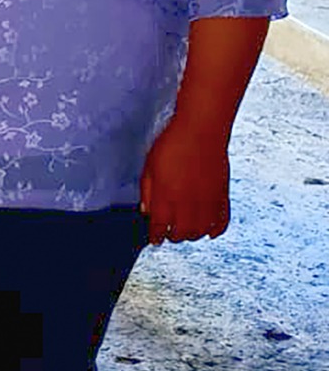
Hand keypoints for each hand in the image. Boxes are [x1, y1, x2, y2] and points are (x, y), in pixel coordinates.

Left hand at [140, 115, 231, 244]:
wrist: (202, 131)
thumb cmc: (171, 144)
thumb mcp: (149, 165)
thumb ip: (147, 191)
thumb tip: (146, 212)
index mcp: (167, 197)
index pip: (160, 226)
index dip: (156, 236)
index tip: (154, 240)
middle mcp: (188, 205)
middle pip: (182, 234)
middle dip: (173, 235)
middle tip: (168, 232)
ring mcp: (208, 202)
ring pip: (201, 232)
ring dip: (192, 235)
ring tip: (185, 230)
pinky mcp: (223, 197)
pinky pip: (222, 223)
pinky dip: (216, 231)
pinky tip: (210, 232)